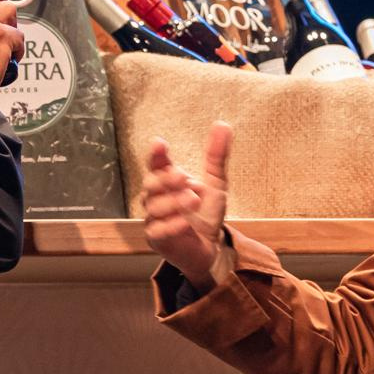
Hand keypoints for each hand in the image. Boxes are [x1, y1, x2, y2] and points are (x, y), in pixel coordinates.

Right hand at [140, 123, 232, 284]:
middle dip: (166, 180)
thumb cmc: (206, 214)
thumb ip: (216, 156)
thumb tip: (223, 124)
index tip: (160, 143)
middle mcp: (156, 199)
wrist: (211, 248)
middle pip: (151, 184)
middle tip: (184, 177)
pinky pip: (158, 231)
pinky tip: (186, 222)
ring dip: (173, 202)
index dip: (156, 155)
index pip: (156, 165)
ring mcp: (154, 220)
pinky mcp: (158, 240)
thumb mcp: (215, 183)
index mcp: (167, 182)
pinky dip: (172, 226)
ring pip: (154, 208)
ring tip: (193, 200)